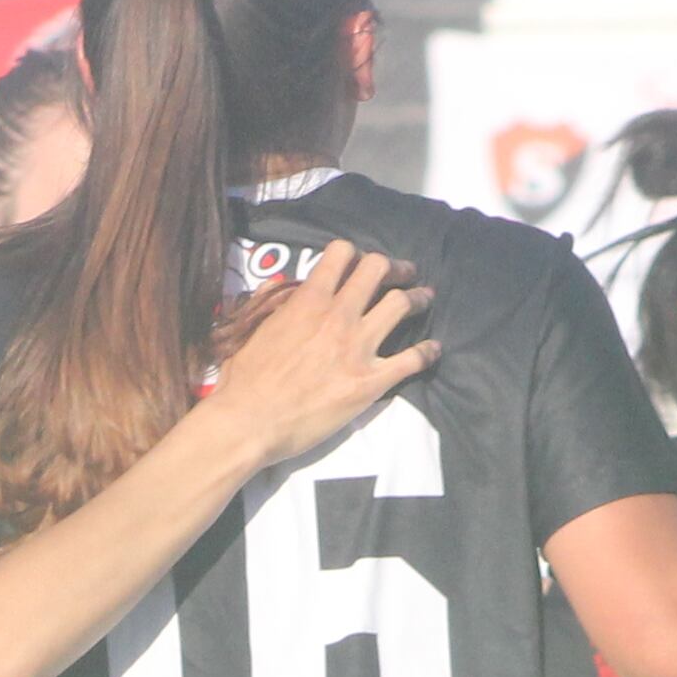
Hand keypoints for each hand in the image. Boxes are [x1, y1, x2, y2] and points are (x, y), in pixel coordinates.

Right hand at [201, 245, 436, 468]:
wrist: (249, 423)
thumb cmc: (243, 381)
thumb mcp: (251, 330)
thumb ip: (270, 301)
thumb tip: (279, 282)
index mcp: (308, 300)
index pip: (343, 254)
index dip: (356, 255)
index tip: (361, 265)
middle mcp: (338, 315)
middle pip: (379, 269)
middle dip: (395, 268)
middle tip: (403, 275)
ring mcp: (357, 347)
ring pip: (402, 304)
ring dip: (417, 298)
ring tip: (423, 299)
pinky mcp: (370, 382)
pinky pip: (412, 359)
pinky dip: (427, 352)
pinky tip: (434, 350)